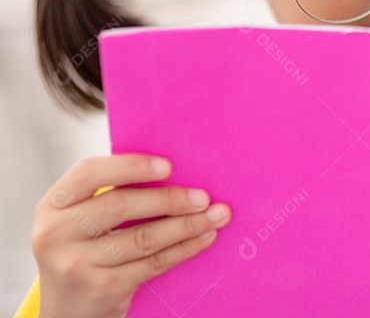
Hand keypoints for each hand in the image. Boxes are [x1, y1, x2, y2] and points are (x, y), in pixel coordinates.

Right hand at [32, 153, 230, 317]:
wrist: (66, 311)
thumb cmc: (83, 251)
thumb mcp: (78, 220)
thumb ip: (107, 194)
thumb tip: (172, 170)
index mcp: (52, 206)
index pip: (88, 173)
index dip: (130, 166)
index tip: (168, 166)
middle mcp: (56, 234)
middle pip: (120, 205)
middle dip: (169, 199)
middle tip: (204, 196)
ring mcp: (76, 265)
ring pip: (143, 237)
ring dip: (187, 224)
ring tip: (217, 214)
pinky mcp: (102, 289)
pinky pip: (153, 263)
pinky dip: (184, 248)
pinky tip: (205, 237)